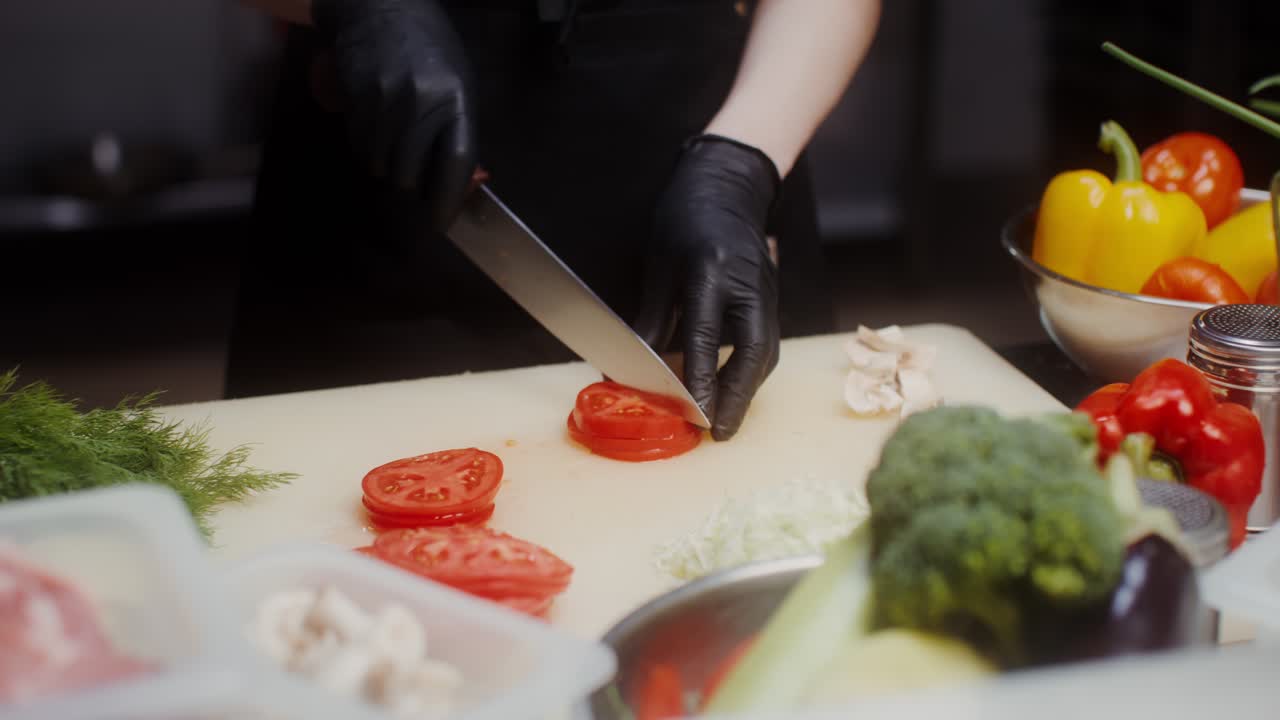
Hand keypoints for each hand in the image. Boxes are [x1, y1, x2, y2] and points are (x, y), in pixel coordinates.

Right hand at [311, 0, 476, 230]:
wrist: (380, 6)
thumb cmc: (430, 47)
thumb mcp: (459, 82)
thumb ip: (457, 129)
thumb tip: (452, 182)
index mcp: (456, 100)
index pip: (454, 164)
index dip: (446, 202)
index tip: (439, 225)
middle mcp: (420, 103)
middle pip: (410, 175)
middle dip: (411, 193)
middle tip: (413, 196)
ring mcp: (384, 102)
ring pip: (381, 166)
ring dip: (387, 173)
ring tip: (394, 158)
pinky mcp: (355, 100)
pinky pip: (360, 147)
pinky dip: (369, 153)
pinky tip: (376, 137)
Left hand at [634, 134, 781, 440]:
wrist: (728, 183)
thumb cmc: (684, 217)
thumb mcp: (658, 264)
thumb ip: (650, 318)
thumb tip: (629, 367)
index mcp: (712, 269)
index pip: (707, 334)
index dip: (702, 377)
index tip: (697, 413)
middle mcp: (748, 283)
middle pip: (753, 350)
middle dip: (738, 396)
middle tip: (721, 432)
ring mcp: (766, 289)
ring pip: (765, 351)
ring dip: (746, 389)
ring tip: (726, 421)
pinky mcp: (771, 296)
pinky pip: (766, 341)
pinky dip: (750, 370)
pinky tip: (733, 389)